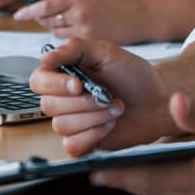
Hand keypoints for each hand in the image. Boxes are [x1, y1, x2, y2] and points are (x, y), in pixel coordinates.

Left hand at [14, 0, 155, 43]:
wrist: (145, 14)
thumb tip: (53, 0)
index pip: (44, 5)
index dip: (28, 11)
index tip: (17, 14)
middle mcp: (79, 10)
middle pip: (48, 20)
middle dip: (43, 20)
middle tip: (41, 19)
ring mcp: (86, 27)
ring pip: (58, 33)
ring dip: (56, 30)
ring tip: (65, 26)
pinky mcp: (93, 41)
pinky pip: (72, 43)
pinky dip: (70, 40)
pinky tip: (77, 36)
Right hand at [31, 39, 174, 155]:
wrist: (156, 99)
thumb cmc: (132, 74)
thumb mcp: (106, 52)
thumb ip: (75, 49)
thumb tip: (46, 57)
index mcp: (65, 74)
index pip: (38, 81)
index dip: (54, 84)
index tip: (78, 84)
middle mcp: (64, 99)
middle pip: (49, 106)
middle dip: (83, 102)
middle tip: (108, 96)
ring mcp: (72, 122)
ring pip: (62, 126)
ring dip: (93, 117)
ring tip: (114, 108)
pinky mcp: (83, 142)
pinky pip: (72, 145)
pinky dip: (93, 135)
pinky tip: (109, 125)